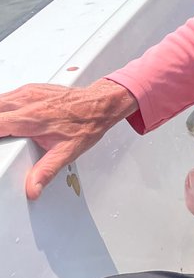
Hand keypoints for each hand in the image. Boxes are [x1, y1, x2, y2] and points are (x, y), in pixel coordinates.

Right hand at [0, 78, 138, 199]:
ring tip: (4, 132)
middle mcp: (26, 101)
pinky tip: (9, 119)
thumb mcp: (66, 152)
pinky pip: (6, 96)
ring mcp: (27, 93)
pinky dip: (2, 109)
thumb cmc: (86, 123)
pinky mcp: (30, 89)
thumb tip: (33, 188)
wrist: (101, 104)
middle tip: (2, 140)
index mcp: (31, 118)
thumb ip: (45, 170)